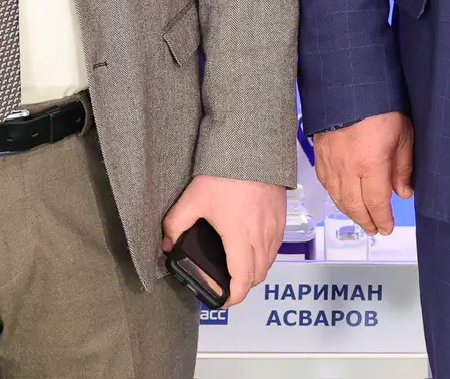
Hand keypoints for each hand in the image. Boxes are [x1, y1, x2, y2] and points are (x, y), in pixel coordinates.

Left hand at [161, 175, 286, 306]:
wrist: (252, 148)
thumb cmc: (224, 174)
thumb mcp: (192, 200)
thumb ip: (175, 225)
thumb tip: (168, 245)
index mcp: (240, 238)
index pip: (243, 280)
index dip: (233, 298)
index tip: (222, 301)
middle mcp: (261, 236)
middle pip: (258, 276)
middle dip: (243, 286)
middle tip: (226, 284)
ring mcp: (274, 227)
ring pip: (269, 262)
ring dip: (255, 271)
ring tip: (237, 266)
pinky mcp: (281, 216)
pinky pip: (276, 246)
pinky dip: (265, 254)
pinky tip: (251, 245)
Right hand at [313, 111, 412, 235]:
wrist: (350, 85)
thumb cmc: (379, 105)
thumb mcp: (403, 135)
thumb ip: (403, 167)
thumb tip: (404, 192)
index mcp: (370, 164)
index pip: (376, 203)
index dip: (382, 219)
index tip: (387, 227)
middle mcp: (347, 167)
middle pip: (354, 206)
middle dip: (366, 221)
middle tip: (374, 229)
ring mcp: (331, 162)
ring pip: (337, 198)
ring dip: (350, 212)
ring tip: (360, 219)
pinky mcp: (320, 154)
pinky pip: (325, 184)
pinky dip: (335, 196)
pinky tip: (342, 198)